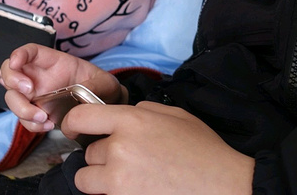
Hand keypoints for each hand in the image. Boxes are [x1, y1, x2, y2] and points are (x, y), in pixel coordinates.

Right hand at [0, 43, 126, 131]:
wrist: (104, 108)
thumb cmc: (102, 89)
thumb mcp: (106, 83)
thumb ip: (96, 85)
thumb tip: (81, 92)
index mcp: (53, 62)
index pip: (30, 52)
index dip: (19, 54)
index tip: (15, 62)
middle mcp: (39, 77)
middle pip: (11, 73)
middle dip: (13, 80)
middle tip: (28, 91)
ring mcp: (35, 96)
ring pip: (12, 98)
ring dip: (21, 108)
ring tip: (42, 116)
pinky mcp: (36, 113)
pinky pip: (24, 119)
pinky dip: (30, 124)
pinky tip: (47, 125)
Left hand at [62, 101, 254, 194]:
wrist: (224, 187)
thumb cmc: (204, 151)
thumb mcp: (176, 116)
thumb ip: (145, 110)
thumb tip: (125, 114)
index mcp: (133, 120)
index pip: (82, 118)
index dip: (72, 124)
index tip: (73, 130)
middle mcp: (120, 148)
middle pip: (89, 153)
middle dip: (103, 156)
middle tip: (129, 160)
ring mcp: (119, 179)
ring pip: (87, 178)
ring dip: (102, 179)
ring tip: (129, 178)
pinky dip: (114, 194)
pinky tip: (139, 189)